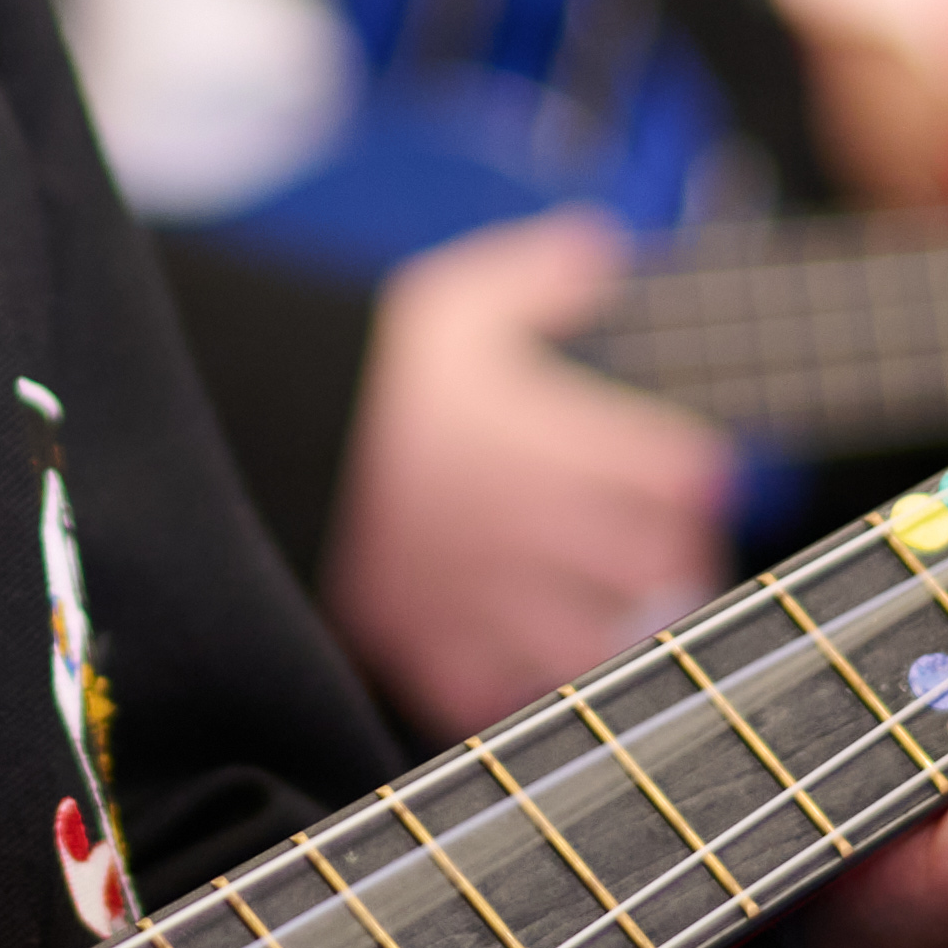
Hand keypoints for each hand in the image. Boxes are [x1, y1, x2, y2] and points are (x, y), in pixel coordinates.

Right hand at [322, 213, 737, 731]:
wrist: (254, 433)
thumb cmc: (360, 374)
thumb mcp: (453, 301)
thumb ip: (540, 278)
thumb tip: (601, 250)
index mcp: (550, 439)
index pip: (681, 475)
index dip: (694, 479)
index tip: (682, 476)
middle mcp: (532, 525)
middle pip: (658, 565)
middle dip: (670, 558)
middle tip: (657, 550)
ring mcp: (483, 596)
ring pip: (600, 645)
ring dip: (614, 629)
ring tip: (608, 613)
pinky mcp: (428, 648)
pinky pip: (506, 697)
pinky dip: (525, 686)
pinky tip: (524, 659)